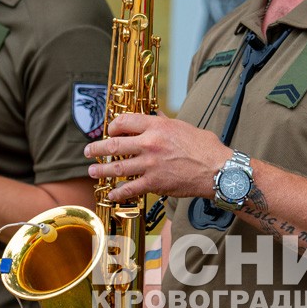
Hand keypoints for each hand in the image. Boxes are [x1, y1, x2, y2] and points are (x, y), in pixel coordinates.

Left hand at [84, 113, 230, 202]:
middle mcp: (150, 143)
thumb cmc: (205, 147)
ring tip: (92, 171)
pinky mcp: (154, 183)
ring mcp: (150, 164)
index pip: (125, 122)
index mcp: (157, 126)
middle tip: (89, 151)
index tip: (109, 131)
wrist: (217, 170)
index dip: (112, 126)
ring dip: (101, 170)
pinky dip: (118, 192)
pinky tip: (112, 193)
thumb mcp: (184, 126)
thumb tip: (155, 114)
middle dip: (97, 148)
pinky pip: (130, 188)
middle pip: (114, 144)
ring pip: (117, 167)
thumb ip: (165, 121)